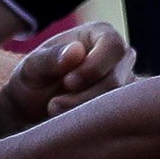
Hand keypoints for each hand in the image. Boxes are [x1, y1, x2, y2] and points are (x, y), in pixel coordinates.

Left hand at [0, 22, 136, 143]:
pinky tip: (72, 125)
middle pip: (117, 79)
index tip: (67, 82)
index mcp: (101, 33)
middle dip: (84, 97)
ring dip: (86, 114)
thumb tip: (77, 51)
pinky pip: (119, 119)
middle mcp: (121, 56)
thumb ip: (51, 58)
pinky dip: (94, 125)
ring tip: (56, 113)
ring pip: (119, 104)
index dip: (93, 66)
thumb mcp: (32, 67)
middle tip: (53, 106)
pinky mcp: (125, 107)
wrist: (33, 106)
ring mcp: (126, 82)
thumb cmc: (34, 79)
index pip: (113, 46)